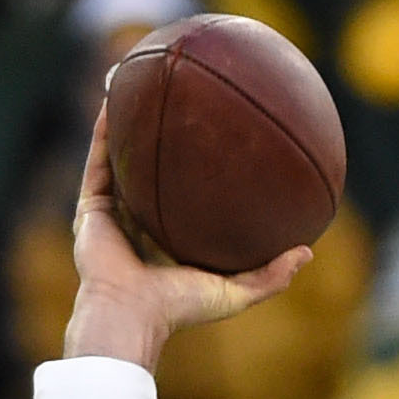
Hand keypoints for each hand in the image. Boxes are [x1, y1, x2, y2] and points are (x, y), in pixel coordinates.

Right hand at [63, 106, 311, 369]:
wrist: (131, 314)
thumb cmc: (181, 309)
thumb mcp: (236, 292)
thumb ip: (271, 275)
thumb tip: (308, 252)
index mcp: (171, 240)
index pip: (188, 200)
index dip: (202, 175)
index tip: (222, 145)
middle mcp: (141, 223)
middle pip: (155, 171)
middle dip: (165, 139)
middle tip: (186, 106)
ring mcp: (113, 213)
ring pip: (122, 158)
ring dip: (129, 122)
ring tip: (142, 85)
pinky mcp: (90, 207)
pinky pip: (99, 160)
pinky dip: (104, 130)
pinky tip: (116, 98)